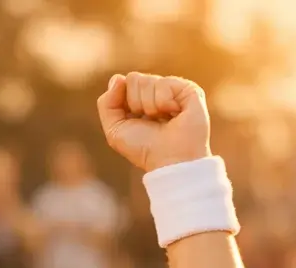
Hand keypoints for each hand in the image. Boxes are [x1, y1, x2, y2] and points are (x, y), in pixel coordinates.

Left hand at [97, 73, 211, 172]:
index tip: (134, 120)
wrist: (169, 161)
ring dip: (150, 106)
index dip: (124, 102)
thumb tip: (117, 78)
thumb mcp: (114, 130)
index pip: (124, 83)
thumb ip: (106, 104)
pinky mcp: (189, 89)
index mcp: (141, 100)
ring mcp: (174, 90)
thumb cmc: (144, 149)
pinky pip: (164, 83)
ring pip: (147, 80)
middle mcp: (157, 93)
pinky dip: (164, 103)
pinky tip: (175, 114)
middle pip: (134, 79)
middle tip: (151, 121)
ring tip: (163, 120)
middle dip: (136, 104)